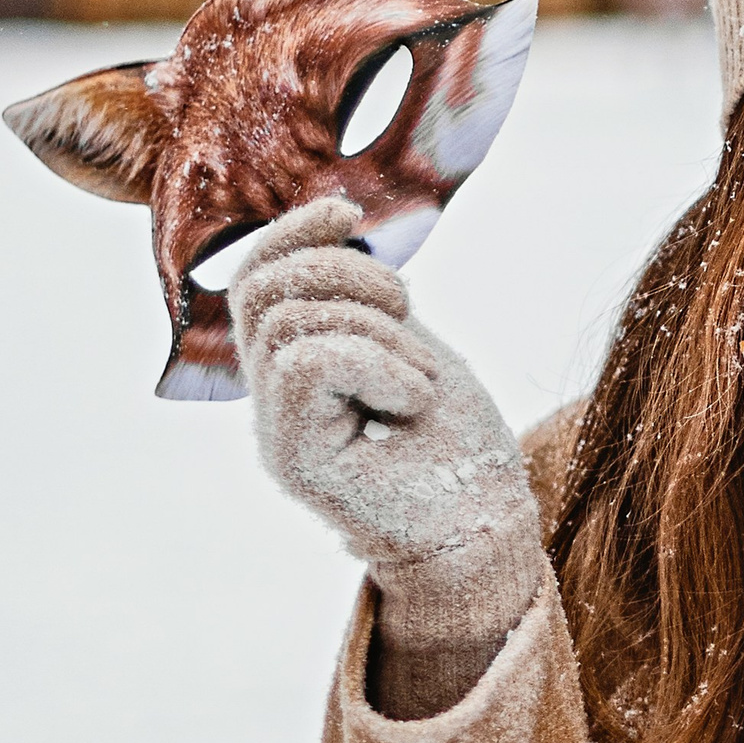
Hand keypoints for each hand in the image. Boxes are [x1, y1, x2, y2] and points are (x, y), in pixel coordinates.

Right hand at [228, 195, 537, 644]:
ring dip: (375, 331)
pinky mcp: (291, 459)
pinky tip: (412, 400)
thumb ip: (362, 301)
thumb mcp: (412, 345)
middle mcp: (273, 400)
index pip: (257, 278)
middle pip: (262, 289)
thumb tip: (331, 223)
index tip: (348, 214)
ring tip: (419, 378)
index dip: (293, 232)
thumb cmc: (459, 446)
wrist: (486, 527)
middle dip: (345, 274)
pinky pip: (306, 362)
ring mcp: (275, 432)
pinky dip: (375, 364)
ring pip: (286, 321)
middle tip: (407, 312)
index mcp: (296, 368)